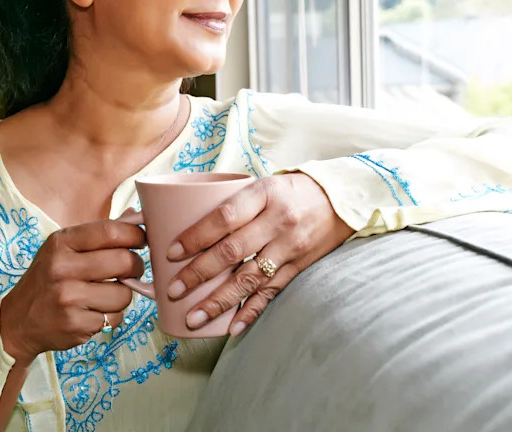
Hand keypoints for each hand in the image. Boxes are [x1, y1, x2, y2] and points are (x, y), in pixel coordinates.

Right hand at [0, 218, 145, 362]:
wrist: (17, 321)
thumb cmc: (47, 280)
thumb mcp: (62, 249)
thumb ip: (97, 235)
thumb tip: (136, 215)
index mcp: (61, 242)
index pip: (110, 231)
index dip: (135, 234)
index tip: (141, 240)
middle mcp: (63, 268)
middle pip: (124, 261)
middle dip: (136, 266)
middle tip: (131, 270)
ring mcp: (69, 298)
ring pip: (124, 293)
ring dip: (122, 295)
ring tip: (105, 295)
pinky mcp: (76, 325)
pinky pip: (115, 317)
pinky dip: (111, 316)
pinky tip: (93, 312)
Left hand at [166, 173, 354, 336]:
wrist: (341, 199)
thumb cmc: (290, 190)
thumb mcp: (262, 184)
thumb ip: (231, 202)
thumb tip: (181, 219)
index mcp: (263, 194)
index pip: (224, 217)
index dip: (195, 236)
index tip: (170, 253)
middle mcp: (277, 222)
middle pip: (232, 252)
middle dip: (198, 274)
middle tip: (173, 291)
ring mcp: (289, 247)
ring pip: (249, 279)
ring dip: (219, 302)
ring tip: (194, 318)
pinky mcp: (298, 267)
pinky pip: (272, 293)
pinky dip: (251, 312)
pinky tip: (232, 327)